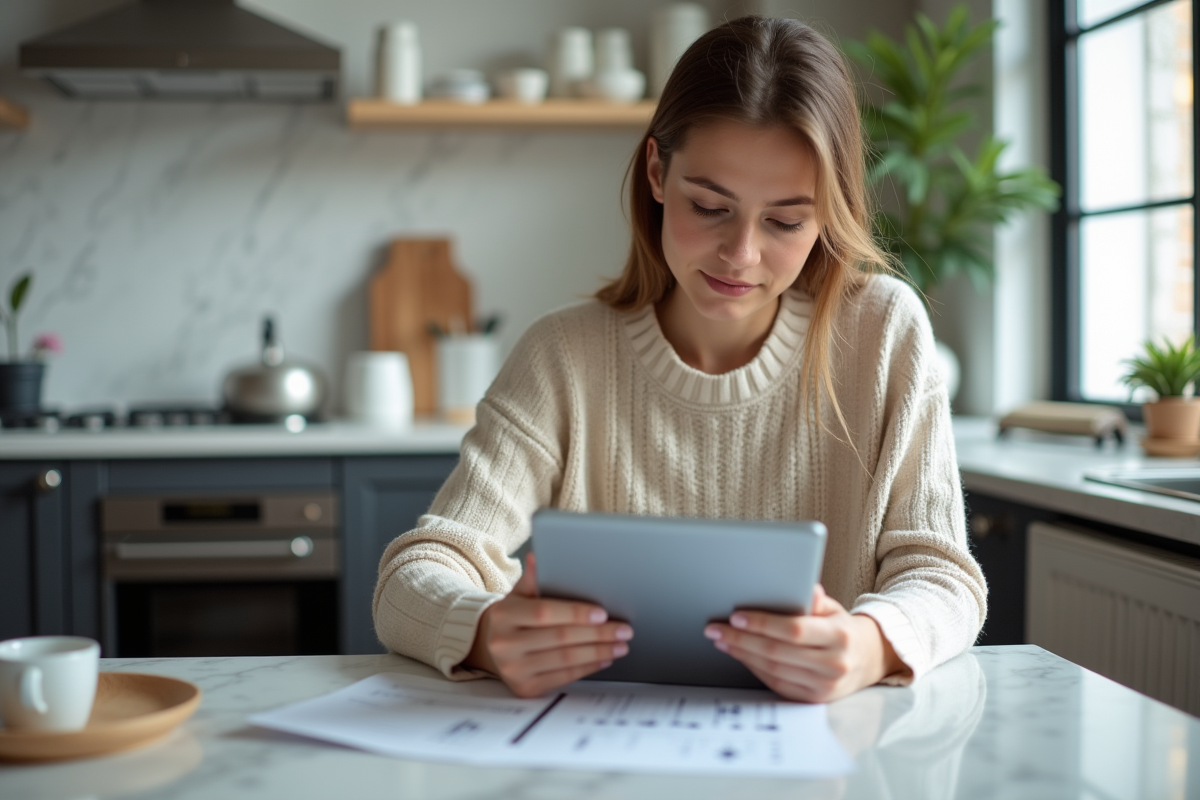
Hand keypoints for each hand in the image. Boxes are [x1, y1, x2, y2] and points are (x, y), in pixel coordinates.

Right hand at [463, 554, 633, 697]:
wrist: (491, 647)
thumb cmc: (514, 616)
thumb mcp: (519, 594)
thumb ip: (532, 578)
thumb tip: (538, 557)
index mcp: (504, 615)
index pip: (544, 612)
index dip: (575, 613)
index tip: (603, 613)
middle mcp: (504, 643)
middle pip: (560, 638)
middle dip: (598, 634)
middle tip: (624, 629)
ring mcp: (513, 669)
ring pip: (565, 659)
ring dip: (598, 652)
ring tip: (621, 644)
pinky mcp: (525, 688)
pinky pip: (563, 677)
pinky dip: (588, 667)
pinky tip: (604, 658)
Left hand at [703, 585, 905, 702]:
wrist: (865, 660)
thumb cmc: (841, 628)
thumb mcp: (832, 608)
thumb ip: (814, 599)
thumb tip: (801, 585)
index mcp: (839, 637)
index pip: (793, 629)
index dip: (762, 623)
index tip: (736, 616)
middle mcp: (834, 664)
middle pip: (776, 652)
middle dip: (741, 639)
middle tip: (716, 628)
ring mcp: (823, 686)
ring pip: (772, 669)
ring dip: (742, 654)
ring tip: (722, 640)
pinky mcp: (812, 699)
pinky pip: (775, 683)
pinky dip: (753, 668)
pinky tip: (739, 654)